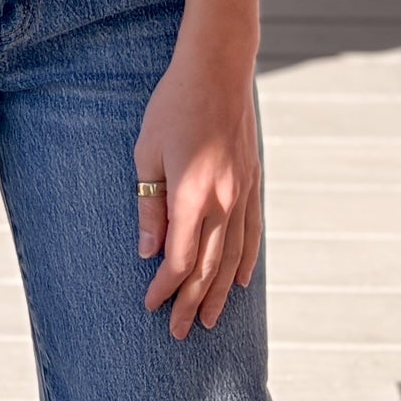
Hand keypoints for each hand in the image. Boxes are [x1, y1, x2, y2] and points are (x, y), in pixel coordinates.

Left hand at [134, 24, 262, 339]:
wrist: (219, 68)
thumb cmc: (174, 105)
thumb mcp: (147, 152)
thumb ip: (150, 205)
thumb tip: (148, 250)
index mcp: (192, 195)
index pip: (180, 259)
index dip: (164, 286)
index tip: (150, 304)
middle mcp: (223, 201)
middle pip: (208, 267)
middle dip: (191, 302)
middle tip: (180, 332)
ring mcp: (243, 192)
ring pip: (234, 256)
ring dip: (219, 292)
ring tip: (208, 320)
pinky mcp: (253, 181)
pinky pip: (252, 232)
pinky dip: (246, 261)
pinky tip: (239, 280)